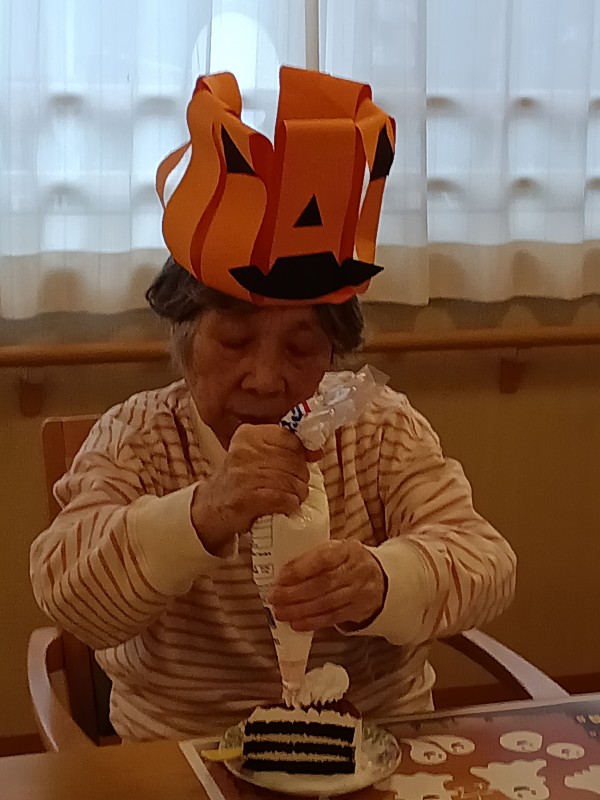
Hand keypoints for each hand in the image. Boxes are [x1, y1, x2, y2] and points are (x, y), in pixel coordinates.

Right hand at [191, 424, 317, 554]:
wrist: (211, 507)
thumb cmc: (240, 479)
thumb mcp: (256, 455)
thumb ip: (282, 449)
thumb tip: (317, 451)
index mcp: (249, 435)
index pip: (289, 438)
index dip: (300, 454)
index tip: (301, 464)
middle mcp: (245, 451)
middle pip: (293, 461)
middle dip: (301, 477)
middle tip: (295, 486)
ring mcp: (245, 475)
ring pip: (291, 481)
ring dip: (298, 493)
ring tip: (292, 497)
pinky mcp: (248, 498)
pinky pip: (284, 498)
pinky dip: (290, 504)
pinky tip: (287, 506)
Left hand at [268, 540, 386, 631]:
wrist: (380, 578)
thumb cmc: (347, 562)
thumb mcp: (336, 550)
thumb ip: (313, 558)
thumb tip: (283, 573)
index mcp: (348, 549)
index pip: (322, 558)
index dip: (300, 569)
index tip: (280, 577)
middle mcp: (357, 570)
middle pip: (323, 583)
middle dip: (295, 593)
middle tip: (274, 598)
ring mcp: (360, 591)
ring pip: (326, 603)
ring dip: (300, 610)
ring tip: (280, 612)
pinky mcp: (359, 610)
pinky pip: (333, 618)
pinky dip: (312, 622)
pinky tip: (296, 623)